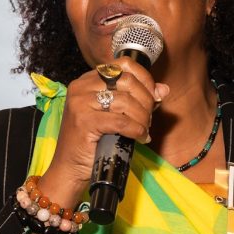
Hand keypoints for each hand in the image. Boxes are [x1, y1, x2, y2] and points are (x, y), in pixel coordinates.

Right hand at [40, 60, 168, 206]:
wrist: (70, 169)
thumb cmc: (92, 143)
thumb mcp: (115, 116)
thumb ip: (137, 100)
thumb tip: (163, 89)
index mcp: (87, 80)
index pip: (124, 64)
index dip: (145, 78)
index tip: (154, 97)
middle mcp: (81, 87)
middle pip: (127, 81)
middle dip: (146, 100)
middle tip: (148, 119)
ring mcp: (80, 103)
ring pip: (126, 101)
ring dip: (142, 118)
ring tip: (143, 130)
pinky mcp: (84, 121)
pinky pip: (121, 121)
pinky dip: (136, 130)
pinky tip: (140, 137)